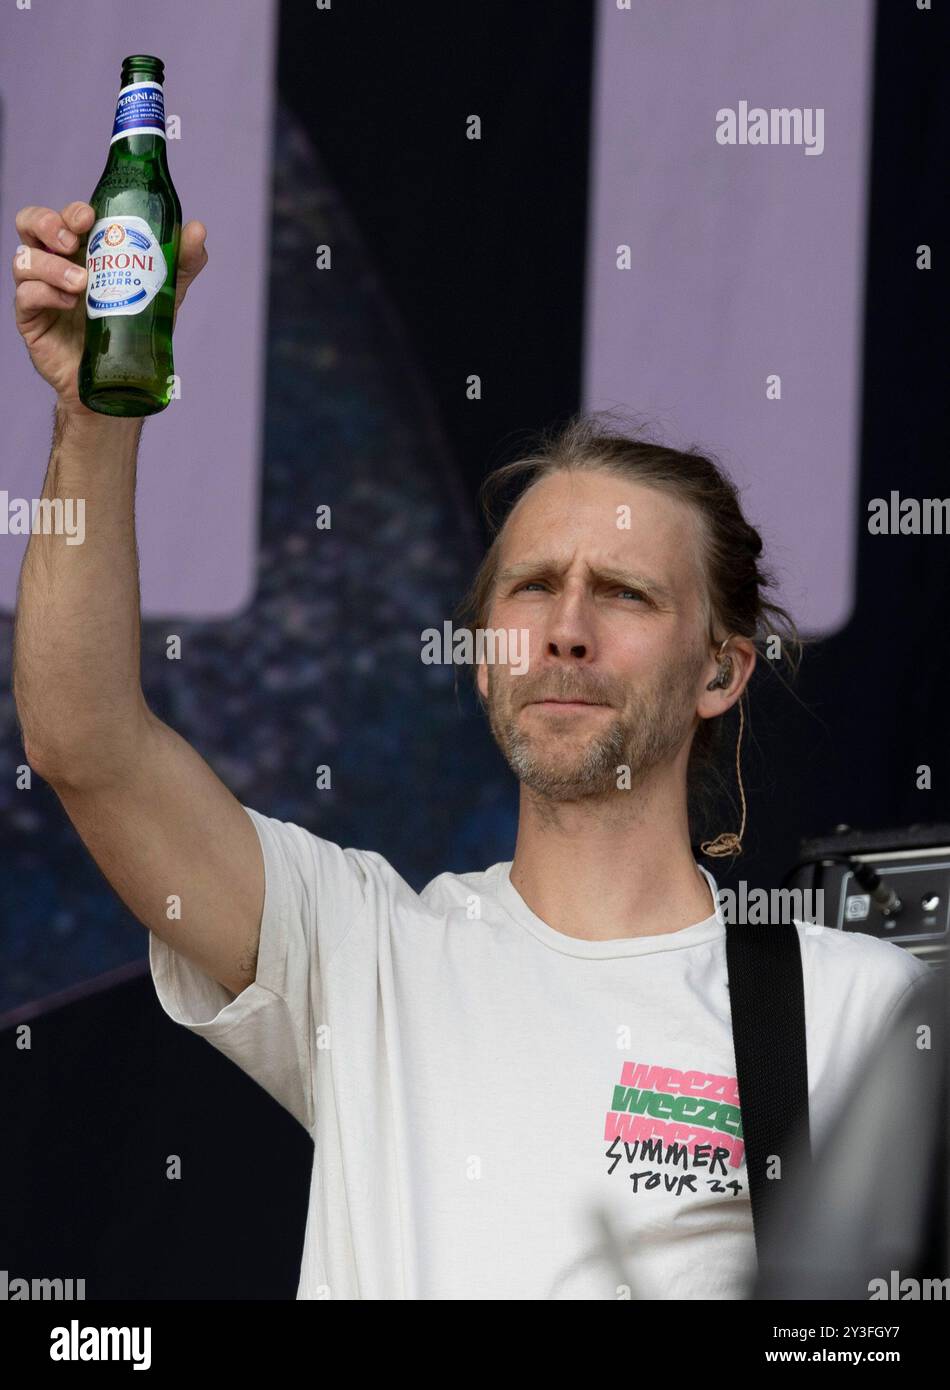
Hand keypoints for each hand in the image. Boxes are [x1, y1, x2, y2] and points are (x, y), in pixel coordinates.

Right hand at [12, 201, 207, 416]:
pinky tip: (68, 302)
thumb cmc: (133, 330)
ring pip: (24, 260)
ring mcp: (40, 291)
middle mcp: (56, 265)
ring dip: (52, 265)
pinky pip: (24, 296)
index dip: (70, 211)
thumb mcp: (161, 293)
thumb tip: (197, 230)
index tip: (89, 218)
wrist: (119, 377)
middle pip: (30, 225)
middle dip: (48, 224)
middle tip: (73, 240)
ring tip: (81, 284)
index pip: (63, 217)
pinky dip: (45, 293)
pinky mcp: (31, 320)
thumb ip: (179, 262)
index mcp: (82, 251)